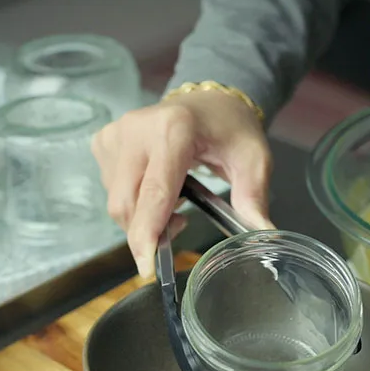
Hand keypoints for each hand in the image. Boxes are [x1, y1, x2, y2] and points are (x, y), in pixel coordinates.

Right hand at [91, 89, 273, 277]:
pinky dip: (133, 202)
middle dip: (148, 231)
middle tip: (181, 225)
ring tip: (176, 203)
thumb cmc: (231, 130)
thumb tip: (264, 236)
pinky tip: (157, 190)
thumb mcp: (254, 160)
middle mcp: (137, 129)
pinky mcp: (105, 141)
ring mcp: (116, 133)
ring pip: (118, 201)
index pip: (154, 193)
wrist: (209, 102)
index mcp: (174, 130)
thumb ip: (254, 198)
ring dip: (143, 217)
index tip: (147, 268)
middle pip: (127, 203)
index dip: (148, 234)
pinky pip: (111, 189)